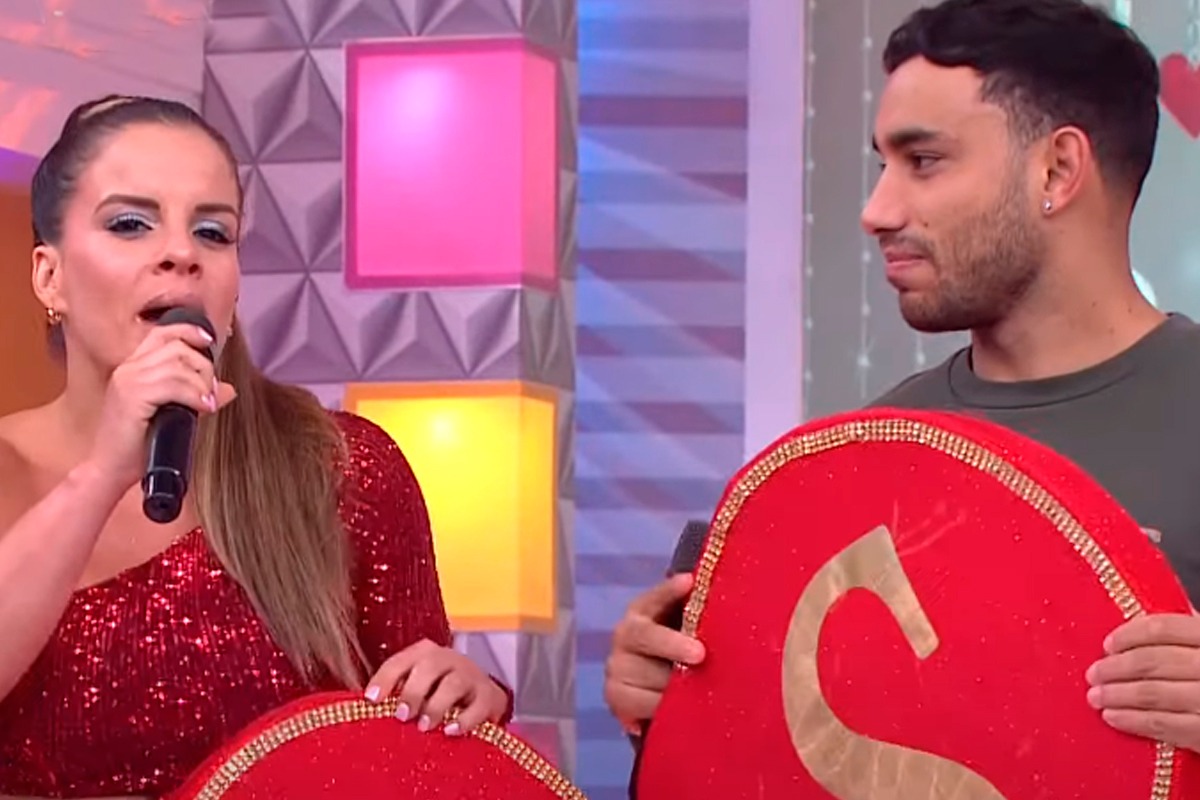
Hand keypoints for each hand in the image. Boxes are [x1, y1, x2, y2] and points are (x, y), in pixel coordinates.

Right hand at [87, 323, 236, 489]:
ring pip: (177, 364)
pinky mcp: (131, 397)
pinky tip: (203, 407)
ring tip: (207, 403)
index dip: (189, 332)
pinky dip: (194, 394)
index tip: (210, 342)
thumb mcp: (174, 413)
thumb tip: (228, 389)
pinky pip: (172, 385)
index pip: (163, 333)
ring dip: (201, 382)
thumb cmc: (139, 445)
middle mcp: (129, 369)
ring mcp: (128, 381)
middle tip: (210, 391)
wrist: (110, 470)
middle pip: (177, 346)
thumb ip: (196, 396)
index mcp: (134, 367)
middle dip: (203, 365)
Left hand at [364, 639, 507, 735]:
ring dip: (436, 705)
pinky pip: (478, 706)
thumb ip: (394, 694)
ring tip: (424, 726)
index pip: (400, 661)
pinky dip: (464, 719)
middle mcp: (447, 659)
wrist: (481, 696)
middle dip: (413, 691)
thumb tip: (361, 708)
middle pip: (429, 666)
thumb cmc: (437, 693)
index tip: (372, 699)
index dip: (385, 679)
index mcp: (423, 654)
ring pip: (454, 683)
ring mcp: (470, 675)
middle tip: (402, 715)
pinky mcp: (489, 696)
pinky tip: (451, 731)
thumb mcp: (416, 687)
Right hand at [604, 573, 705, 733]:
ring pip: (642, 675)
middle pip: (645, 636)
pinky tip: (673, 711)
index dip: (670, 590)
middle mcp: (625, 635)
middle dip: (672, 645)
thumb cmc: (682, 654)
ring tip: (697, 691)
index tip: (689, 582)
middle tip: (700, 654)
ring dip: (671, 686)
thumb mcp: (689, 632)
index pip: (655, 596)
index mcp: (643, 611)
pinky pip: (636, 706)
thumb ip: (699, 617)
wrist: (659, 693)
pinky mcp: (616, 698)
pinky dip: (657, 709)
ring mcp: (616, 667)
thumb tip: (728, 600)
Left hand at [1087, 612, 1199, 751]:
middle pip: (1153, 661)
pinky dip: (1133, 721)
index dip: (1130, 634)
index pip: (1165, 628)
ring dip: (1117, 695)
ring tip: (1095, 696)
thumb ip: (1194, 635)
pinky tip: (1113, 718)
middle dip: (1116, 668)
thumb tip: (1147, 626)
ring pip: (1153, 693)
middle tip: (1092, 673)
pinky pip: (1165, 726)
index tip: (1108, 644)